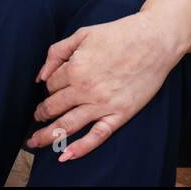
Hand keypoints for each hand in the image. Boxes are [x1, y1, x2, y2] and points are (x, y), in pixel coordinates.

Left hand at [23, 12, 182, 161]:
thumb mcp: (83, 34)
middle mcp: (86, 89)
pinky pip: (97, 136)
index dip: (50, 86)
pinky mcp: (120, 114)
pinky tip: (65, 156)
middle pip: (53, 108)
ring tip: (35, 142)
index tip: (54, 86)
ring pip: (68, 125)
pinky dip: (80, 148)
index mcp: (75, 68)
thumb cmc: (119, 34)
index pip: (51, 85)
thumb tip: (40, 77)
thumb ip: (57, 53)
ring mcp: (103, 104)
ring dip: (48, 136)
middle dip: (41, 113)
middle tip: (37, 117)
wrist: (155, 40)